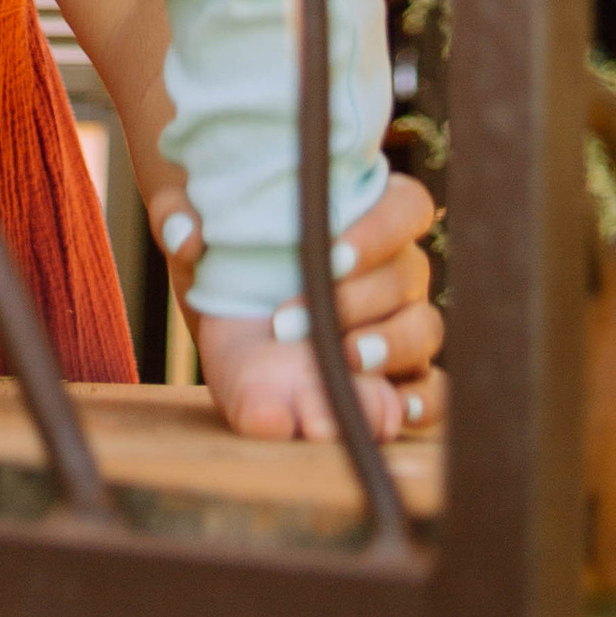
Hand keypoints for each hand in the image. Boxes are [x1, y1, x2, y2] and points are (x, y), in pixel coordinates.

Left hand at [148, 167, 444, 430]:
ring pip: (425, 329)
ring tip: (347, 359)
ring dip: (391, 345)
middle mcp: (397, 269)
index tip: (331, 254)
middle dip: (359, 299)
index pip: (406, 207)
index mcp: (368, 215)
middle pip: (409, 274)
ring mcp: (403, 324)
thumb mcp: (200, 231)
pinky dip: (424, 401)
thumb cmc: (231, 255)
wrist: (233, 312)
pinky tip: (396, 409)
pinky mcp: (399, 379)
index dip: (379, 230)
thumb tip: (185, 233)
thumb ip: (182, 217)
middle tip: (297, 323)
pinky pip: (434, 391)